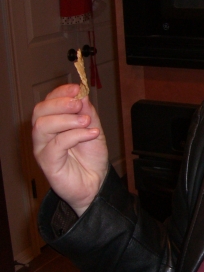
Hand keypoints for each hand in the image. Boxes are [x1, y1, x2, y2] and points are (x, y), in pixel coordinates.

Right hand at [32, 84, 108, 215]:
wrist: (96, 182)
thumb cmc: (91, 157)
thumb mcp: (93, 129)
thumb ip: (87, 113)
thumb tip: (82, 94)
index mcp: (53, 123)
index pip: (48, 102)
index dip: (60, 92)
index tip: (77, 88)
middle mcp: (43, 135)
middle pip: (40, 111)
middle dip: (60, 103)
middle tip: (79, 104)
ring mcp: (43, 149)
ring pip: (43, 126)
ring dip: (68, 119)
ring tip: (87, 122)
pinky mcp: (48, 163)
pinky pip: (57, 144)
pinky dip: (76, 135)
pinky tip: (91, 134)